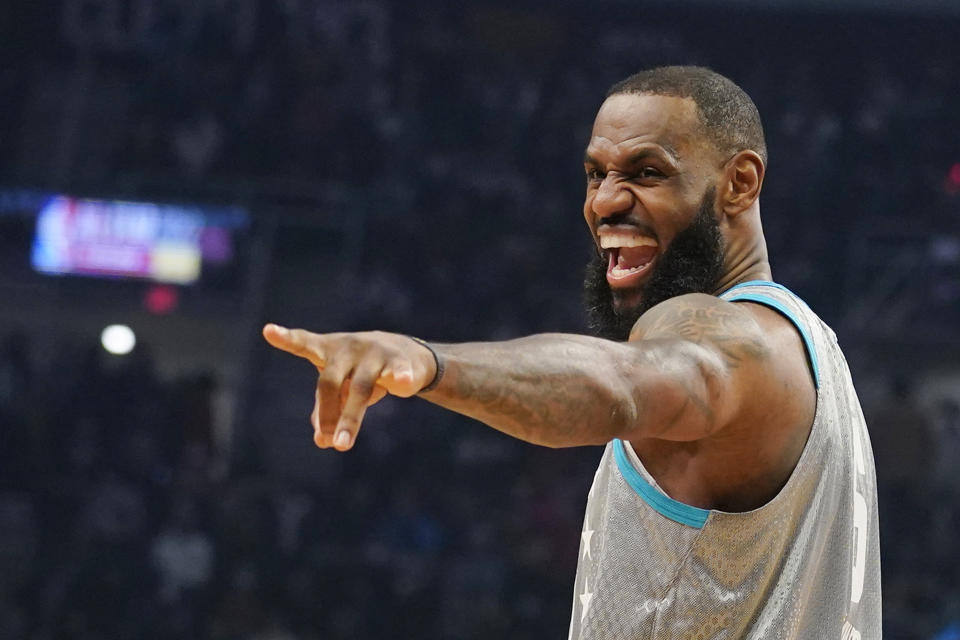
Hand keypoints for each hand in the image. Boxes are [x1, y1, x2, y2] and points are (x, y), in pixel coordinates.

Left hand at [262, 324, 436, 450]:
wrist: (407, 355)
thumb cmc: (361, 372)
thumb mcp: (341, 388)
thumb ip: (325, 410)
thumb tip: (321, 440)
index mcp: (329, 351)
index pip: (304, 343)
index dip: (287, 338)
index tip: (268, 331)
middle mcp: (349, 348)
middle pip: (330, 381)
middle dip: (327, 413)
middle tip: (326, 443)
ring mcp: (374, 353)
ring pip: (360, 388)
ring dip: (350, 419)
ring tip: (341, 445)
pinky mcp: (400, 362)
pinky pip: (398, 373)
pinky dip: (401, 379)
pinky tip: (403, 383)